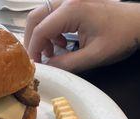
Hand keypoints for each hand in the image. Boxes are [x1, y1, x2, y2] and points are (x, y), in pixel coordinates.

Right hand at [24, 0, 139, 71]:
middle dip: (32, 41)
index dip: (33, 50)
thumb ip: (66, 64)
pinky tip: (61, 43)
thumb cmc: (120, 37)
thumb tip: (47, 68)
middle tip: (36, 59)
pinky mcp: (74, 4)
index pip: (40, 30)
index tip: (34, 65)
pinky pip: (51, 16)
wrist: (137, 24)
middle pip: (35, 18)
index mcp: (72, 10)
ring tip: (51, 52)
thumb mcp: (93, 56)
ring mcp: (70, 0)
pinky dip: (50, 31)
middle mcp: (68, 0)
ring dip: (41, 36)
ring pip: (42, 15)